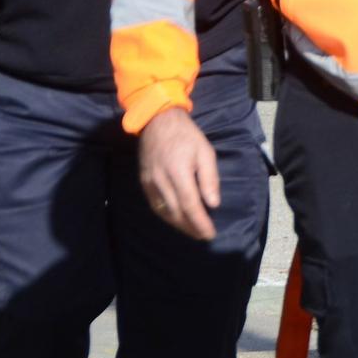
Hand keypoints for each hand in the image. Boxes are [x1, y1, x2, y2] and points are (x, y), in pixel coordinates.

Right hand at [137, 106, 219, 240]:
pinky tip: (176, 219)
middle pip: (176, 213)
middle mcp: (161, 181)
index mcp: (179, 172)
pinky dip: (167, 216)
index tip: (210, 234)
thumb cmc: (186, 135)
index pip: (190, 205)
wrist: (157, 122)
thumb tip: (213, 204)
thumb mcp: (205, 151)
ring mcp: (150, 183)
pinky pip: (155, 206)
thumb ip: (209, 178)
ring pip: (164, 212)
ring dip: (179, 225)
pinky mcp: (144, 182)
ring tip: (192, 232)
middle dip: (190, 228)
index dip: (200, 223)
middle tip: (203, 236)